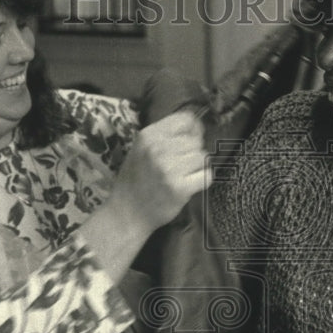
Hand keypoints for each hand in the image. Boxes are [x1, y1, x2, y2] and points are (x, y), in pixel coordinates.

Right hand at [110, 109, 206, 235]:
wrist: (126, 213)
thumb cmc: (135, 181)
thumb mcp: (140, 150)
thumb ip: (164, 137)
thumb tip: (197, 128)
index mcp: (148, 135)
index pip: (186, 119)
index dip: (193, 130)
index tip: (191, 141)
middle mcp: (158, 148)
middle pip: (196, 141)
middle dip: (193, 153)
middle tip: (182, 166)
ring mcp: (169, 169)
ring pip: (203, 157)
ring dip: (197, 168)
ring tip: (184, 177)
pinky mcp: (180, 188)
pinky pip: (206, 176)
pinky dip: (202, 181)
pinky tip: (190, 185)